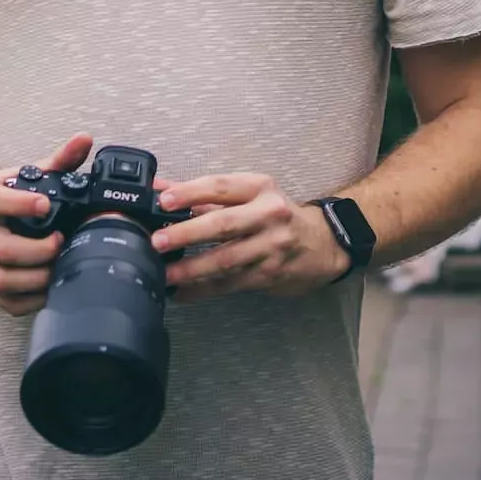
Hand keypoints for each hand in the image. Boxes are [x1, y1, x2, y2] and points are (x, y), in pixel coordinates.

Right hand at [0, 132, 91, 315]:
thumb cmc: (13, 195)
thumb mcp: (31, 175)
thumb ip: (59, 160)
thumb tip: (85, 139)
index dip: (17, 203)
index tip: (45, 205)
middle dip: (35, 250)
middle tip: (60, 244)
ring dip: (33, 278)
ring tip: (57, 268)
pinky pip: (3, 302)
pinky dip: (29, 300)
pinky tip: (49, 288)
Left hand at [151, 172, 350, 303]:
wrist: (322, 243)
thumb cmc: (276, 214)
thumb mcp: (248, 194)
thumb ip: (204, 194)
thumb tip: (160, 190)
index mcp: (259, 187)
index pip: (220, 187)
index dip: (190, 193)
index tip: (163, 200)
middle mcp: (268, 215)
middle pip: (223, 223)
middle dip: (188, 233)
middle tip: (158, 241)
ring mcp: (271, 247)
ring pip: (226, 259)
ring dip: (192, 268)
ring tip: (166, 274)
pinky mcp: (269, 274)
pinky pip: (231, 283)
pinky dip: (204, 289)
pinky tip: (183, 292)